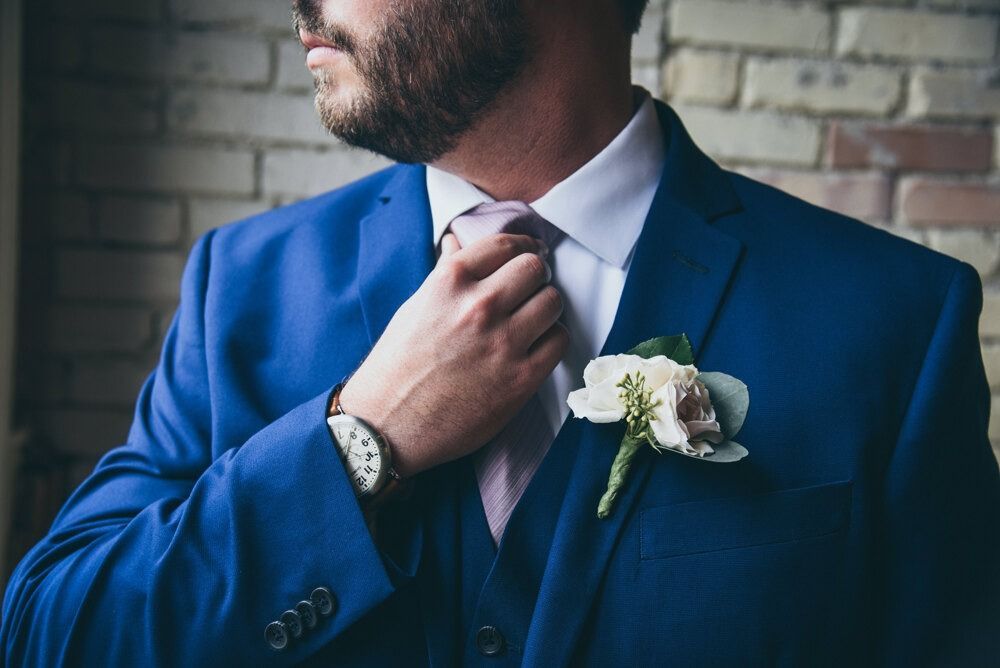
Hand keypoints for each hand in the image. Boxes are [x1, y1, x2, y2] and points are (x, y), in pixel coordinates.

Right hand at [337, 231, 568, 477]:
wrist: (388, 424)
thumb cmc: (397, 366)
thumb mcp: (415, 308)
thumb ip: (444, 273)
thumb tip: (457, 241)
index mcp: (450, 282)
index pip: (503, 244)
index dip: (522, 246)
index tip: (529, 253)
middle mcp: (479, 306)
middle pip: (534, 268)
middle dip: (536, 275)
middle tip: (532, 288)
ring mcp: (503, 342)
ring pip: (552, 301)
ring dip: (546, 307)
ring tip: (534, 319)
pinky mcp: (521, 378)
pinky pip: (559, 341)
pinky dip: (552, 340)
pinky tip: (536, 346)